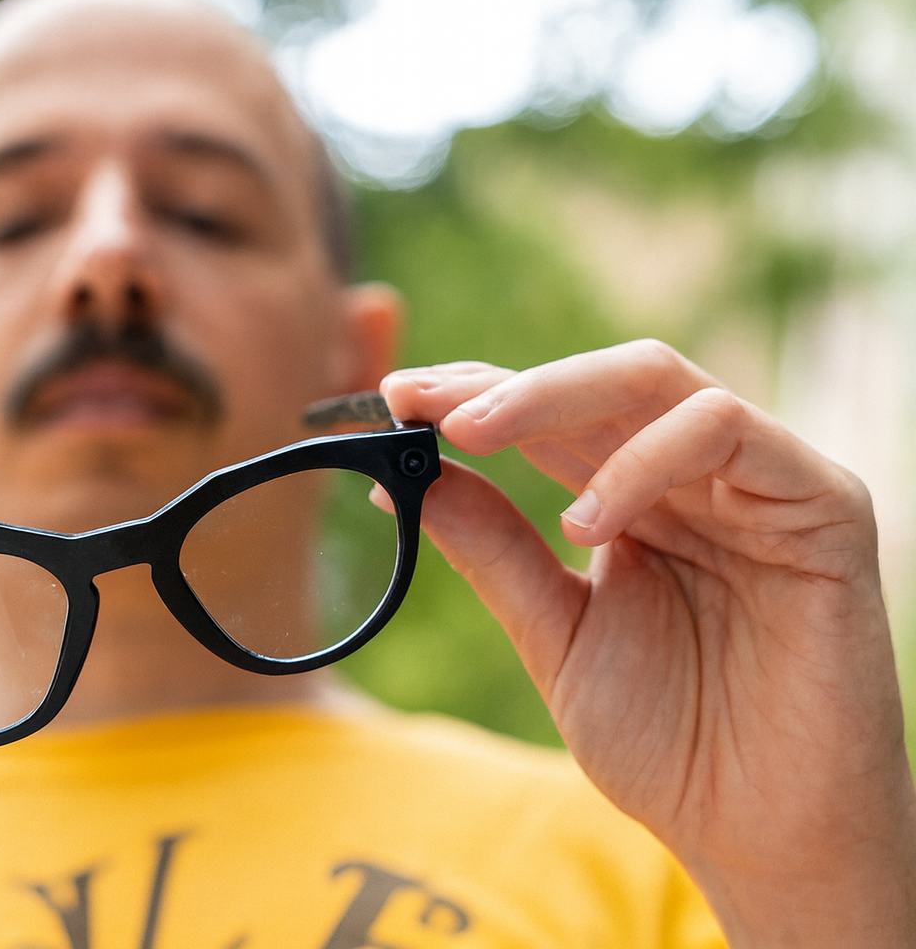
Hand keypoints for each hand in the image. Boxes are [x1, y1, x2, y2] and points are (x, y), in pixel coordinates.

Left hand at [382, 340, 915, 947]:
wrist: (761, 836)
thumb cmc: (669, 742)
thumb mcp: (555, 633)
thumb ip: (494, 550)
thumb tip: (403, 477)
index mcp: (636, 499)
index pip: (551, 416)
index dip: (472, 395)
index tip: (392, 399)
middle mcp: (698, 476)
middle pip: (596, 382)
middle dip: (497, 384)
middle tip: (416, 401)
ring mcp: (762, 480)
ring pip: (655, 379)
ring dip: (551, 397)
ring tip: (472, 440)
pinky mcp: (823, 502)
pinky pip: (727, 431)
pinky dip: (642, 458)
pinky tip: (584, 522)